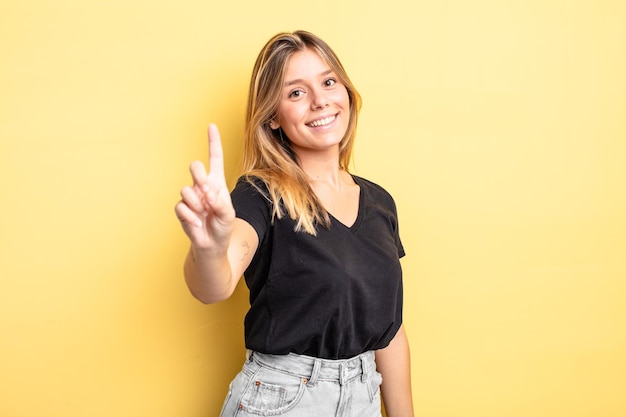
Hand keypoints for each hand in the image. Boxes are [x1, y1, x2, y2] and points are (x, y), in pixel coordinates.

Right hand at [175, 124, 234, 250]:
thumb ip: (220, 202)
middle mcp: (202, 186)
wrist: (212, 244)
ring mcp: (191, 197)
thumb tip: (206, 193)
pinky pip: (182, 206)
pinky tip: (197, 222)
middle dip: (199, 174)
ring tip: (204, 213)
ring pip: (187, 189)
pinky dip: (191, 216)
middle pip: (195, 167)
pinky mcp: (182, 209)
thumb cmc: (223, 226)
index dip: (213, 142)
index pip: (215, 158)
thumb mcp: (228, 214)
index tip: (211, 126)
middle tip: (205, 190)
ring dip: (197, 203)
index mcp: (217, 182)